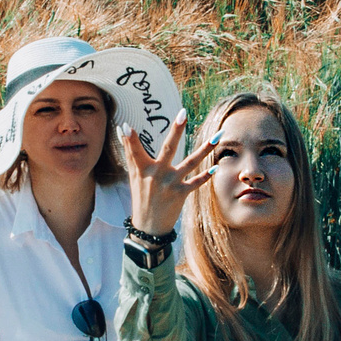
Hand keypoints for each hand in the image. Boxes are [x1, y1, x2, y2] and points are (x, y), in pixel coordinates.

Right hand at [121, 120, 219, 237]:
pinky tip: (216, 167)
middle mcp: (157, 175)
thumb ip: (130, 151)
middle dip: (176, 130)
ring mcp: (170, 184)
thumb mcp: (133, 175)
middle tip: (183, 114)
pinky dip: (206, 176)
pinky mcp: (181, 194)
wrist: (149, 226)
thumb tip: (122, 128)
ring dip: (205, 149)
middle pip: (168, 148)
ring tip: (218, 135)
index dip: (129, 139)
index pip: (134, 150)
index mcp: (142, 169)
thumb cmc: (141, 196)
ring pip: (191, 163)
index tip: (126, 126)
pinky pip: (196, 183)